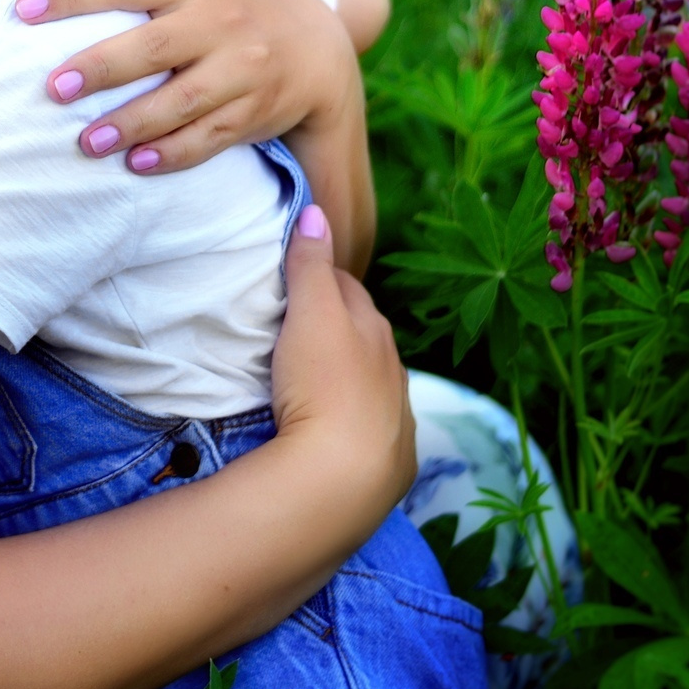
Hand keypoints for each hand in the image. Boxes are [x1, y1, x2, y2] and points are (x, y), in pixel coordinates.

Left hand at [17, 0, 358, 173]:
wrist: (322, 47)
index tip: (24, 10)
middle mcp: (223, 20)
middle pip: (152, 47)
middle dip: (99, 69)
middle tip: (52, 88)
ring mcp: (242, 69)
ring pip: (181, 101)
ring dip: (131, 123)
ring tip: (85, 141)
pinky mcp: (253, 111)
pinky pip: (209, 137)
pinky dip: (173, 153)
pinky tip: (135, 163)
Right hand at [268, 206, 413, 504]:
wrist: (344, 476)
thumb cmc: (324, 384)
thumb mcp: (310, 314)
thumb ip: (311, 265)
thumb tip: (315, 212)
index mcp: (372, 328)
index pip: (347, 287)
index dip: (320, 277)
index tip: (294, 277)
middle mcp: (391, 366)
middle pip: (364, 332)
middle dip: (339, 322)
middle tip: (297, 323)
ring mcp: (394, 413)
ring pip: (372, 378)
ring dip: (349, 372)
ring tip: (313, 376)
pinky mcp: (390, 457)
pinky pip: (373, 424)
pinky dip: (356, 416)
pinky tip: (337, 425)